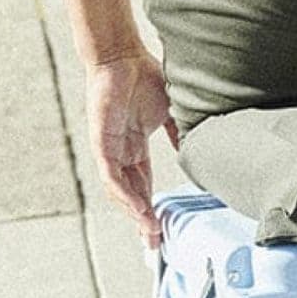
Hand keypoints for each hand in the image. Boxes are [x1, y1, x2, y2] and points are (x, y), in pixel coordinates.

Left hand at [86, 50, 178, 245]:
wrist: (123, 55)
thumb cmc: (145, 76)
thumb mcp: (171, 111)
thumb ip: (179, 133)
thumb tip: (195, 149)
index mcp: (135, 146)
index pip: (142, 184)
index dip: (151, 207)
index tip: (162, 229)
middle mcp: (120, 151)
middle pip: (131, 194)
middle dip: (143, 219)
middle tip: (155, 242)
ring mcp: (109, 148)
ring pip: (119, 190)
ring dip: (134, 211)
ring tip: (149, 230)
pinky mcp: (101, 141)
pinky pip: (111, 175)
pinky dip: (124, 193)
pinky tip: (137, 208)